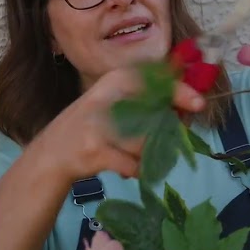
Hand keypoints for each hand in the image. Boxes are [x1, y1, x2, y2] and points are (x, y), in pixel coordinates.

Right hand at [32, 67, 207, 181]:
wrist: (50, 156)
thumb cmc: (89, 129)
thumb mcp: (111, 104)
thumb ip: (144, 101)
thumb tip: (188, 105)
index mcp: (111, 82)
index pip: (152, 79)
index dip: (178, 90)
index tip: (198, 103)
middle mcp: (105, 99)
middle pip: (155, 114)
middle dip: (168, 132)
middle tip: (168, 140)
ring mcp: (99, 126)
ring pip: (147, 143)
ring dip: (149, 155)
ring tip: (137, 156)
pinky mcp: (97, 152)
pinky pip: (134, 164)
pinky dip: (137, 170)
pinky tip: (129, 169)